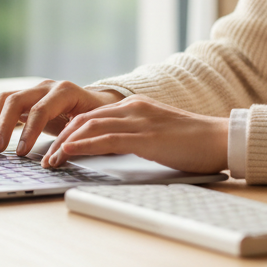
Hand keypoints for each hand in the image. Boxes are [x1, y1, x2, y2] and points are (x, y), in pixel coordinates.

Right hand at [0, 80, 123, 154]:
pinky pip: (3, 105)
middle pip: (17, 100)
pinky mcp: (26, 100)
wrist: (99, 102)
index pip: (40, 109)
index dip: (29, 131)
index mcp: (64, 91)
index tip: (20, 152)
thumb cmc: (98, 116)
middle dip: (3, 125)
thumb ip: (76, 136)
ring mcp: (34, 91)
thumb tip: (60, 156)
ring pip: (6, 99)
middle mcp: (46, 87)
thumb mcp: (92, 125)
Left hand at [43, 95, 228, 174]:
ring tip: (51, 160)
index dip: (69, 130)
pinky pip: (107, 140)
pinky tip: (69, 153)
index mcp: (137, 106)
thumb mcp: (159, 135)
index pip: (92, 115)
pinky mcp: (146, 138)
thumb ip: (136, 137)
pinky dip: (83, 146)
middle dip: (60, 137)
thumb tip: (114, 152)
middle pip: (85, 119)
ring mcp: (140, 121)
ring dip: (66, 144)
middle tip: (45, 155)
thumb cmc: (194, 143)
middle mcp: (134, 108)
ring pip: (91, 127)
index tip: (54, 146)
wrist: (222, 140)